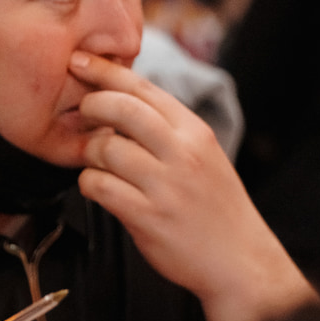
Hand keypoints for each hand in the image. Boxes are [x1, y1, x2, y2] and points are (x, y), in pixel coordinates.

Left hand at [71, 51, 315, 320]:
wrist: (239, 259)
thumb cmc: (213, 207)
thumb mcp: (202, 156)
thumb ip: (168, 131)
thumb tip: (123, 102)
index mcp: (195, 132)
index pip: (144, 89)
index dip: (106, 71)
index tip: (80, 61)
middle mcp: (182, 153)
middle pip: (122, 110)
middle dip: (91, 106)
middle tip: (81, 114)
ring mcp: (165, 185)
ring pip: (105, 148)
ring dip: (88, 153)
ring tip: (95, 162)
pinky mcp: (147, 216)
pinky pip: (99, 186)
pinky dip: (89, 184)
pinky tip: (97, 188)